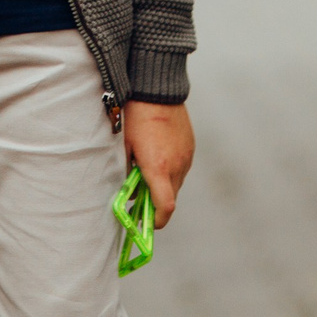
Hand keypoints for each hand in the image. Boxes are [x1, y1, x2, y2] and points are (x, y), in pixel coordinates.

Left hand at [123, 101, 193, 228]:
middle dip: (157, 205)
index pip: (165, 208)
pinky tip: (158, 158)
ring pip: (177, 184)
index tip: (148, 224)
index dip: (157, 221)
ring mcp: (186, 157)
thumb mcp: (126, 148)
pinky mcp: (190, 148)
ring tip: (147, 174)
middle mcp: (176, 166)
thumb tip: (131, 190)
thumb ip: (130, 172)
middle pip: (171, 199)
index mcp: (158, 168)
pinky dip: (171, 172)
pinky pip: (182, 169)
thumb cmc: (136, 118)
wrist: (157, 91)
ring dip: (164, 187)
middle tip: (141, 201)